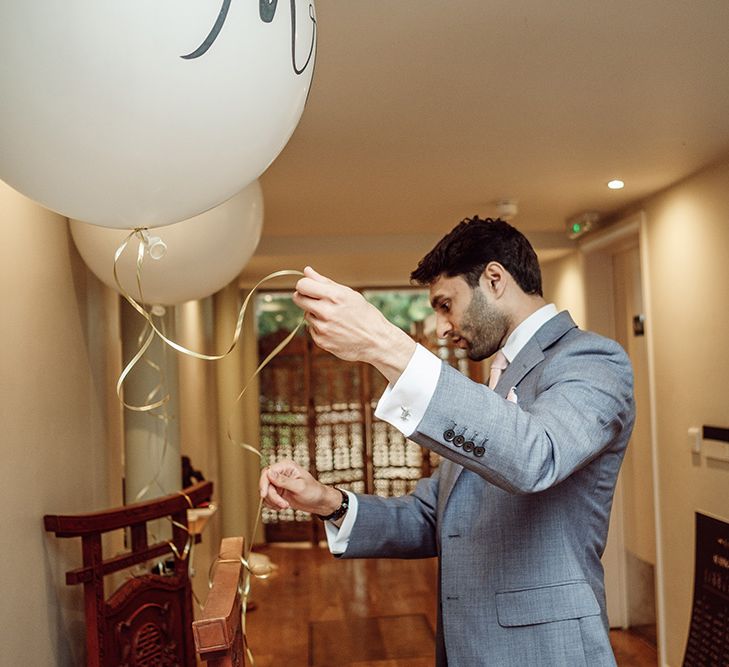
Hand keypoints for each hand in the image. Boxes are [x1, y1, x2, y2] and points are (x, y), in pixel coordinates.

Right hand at [259, 459, 340, 515]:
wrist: (319, 502)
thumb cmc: (313, 492)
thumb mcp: (299, 487)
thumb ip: (283, 481)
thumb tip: (269, 473)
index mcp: (286, 466)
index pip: (267, 472)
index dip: (263, 483)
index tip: (264, 495)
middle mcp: (281, 472)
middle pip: (265, 483)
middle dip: (272, 496)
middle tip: (283, 505)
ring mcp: (278, 482)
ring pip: (266, 492)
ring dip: (273, 502)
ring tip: (286, 506)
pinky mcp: (278, 491)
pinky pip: (268, 498)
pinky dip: (272, 504)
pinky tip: (282, 506)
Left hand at [293, 266, 415, 382]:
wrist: (376, 341)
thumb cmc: (364, 315)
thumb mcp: (348, 294)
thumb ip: (325, 282)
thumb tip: (307, 271)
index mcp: (335, 296)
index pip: (303, 285)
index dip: (304, 285)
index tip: (309, 287)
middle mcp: (327, 312)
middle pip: (298, 299)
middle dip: (304, 297)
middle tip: (316, 300)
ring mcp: (323, 328)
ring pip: (306, 315)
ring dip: (315, 314)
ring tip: (333, 317)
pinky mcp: (321, 341)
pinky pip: (311, 330)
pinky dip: (319, 328)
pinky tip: (334, 329)